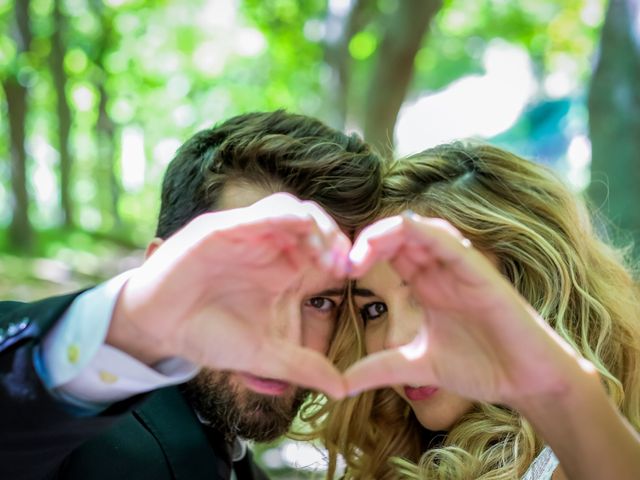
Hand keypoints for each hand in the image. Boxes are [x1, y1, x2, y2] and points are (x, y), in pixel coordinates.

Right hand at [108, 193, 350, 397]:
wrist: (160, 329)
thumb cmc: (210, 334)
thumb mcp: (263, 353)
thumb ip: (301, 366)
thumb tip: (343, 389)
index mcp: (283, 269)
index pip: (324, 248)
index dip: (343, 255)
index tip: (355, 275)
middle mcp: (267, 247)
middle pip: (313, 222)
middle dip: (333, 237)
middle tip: (344, 263)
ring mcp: (244, 235)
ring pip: (289, 208)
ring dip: (311, 225)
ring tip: (321, 253)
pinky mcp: (219, 230)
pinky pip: (254, 214)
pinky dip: (278, 216)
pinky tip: (295, 227)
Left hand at [345, 213, 589, 406]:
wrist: (528, 382)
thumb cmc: (482, 367)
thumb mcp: (417, 366)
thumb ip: (380, 368)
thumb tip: (340, 384)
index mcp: (425, 285)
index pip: (388, 252)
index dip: (359, 254)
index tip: (336, 274)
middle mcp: (440, 270)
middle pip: (397, 235)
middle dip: (365, 241)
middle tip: (341, 264)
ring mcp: (460, 268)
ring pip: (420, 228)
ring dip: (385, 233)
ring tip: (360, 256)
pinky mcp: (480, 272)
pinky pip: (449, 241)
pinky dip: (422, 234)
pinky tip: (398, 239)